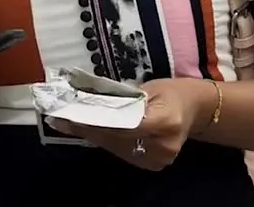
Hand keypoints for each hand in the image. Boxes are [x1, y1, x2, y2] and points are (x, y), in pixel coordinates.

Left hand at [46, 78, 214, 171]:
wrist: (193, 110)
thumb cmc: (170, 92)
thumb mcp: (148, 87)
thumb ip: (121, 98)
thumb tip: (87, 101)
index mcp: (166, 120)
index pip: (124, 124)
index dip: (95, 120)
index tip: (70, 114)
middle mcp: (163, 145)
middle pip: (115, 138)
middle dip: (86, 126)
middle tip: (59, 117)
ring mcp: (159, 159)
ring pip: (115, 147)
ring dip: (90, 134)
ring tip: (66, 122)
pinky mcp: (153, 165)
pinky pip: (121, 152)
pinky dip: (104, 140)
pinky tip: (87, 130)